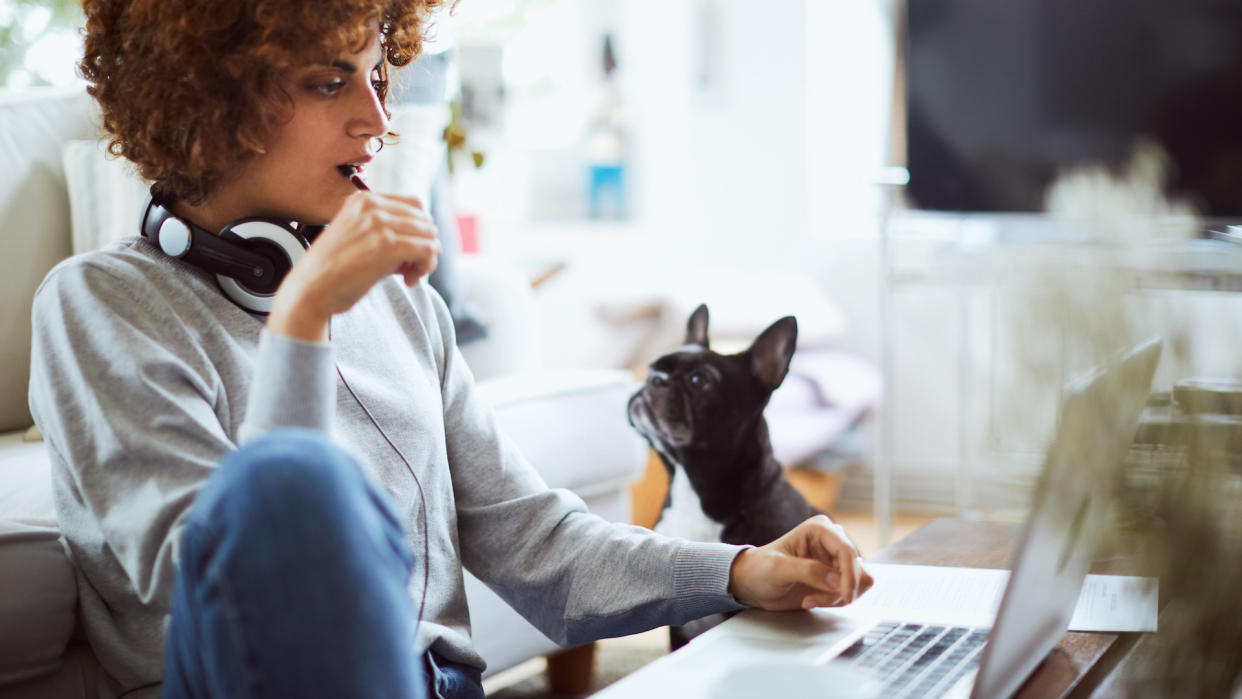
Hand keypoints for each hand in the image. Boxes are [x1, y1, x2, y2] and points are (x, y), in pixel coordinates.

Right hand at [268, 191, 439, 340]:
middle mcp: (372, 206)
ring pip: (430, 235)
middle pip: (425, 220)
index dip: (419, 230)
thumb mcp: (357, 237)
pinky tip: (409, 280)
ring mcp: (379, 223)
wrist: (310, 290)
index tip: (408, 253)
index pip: (415, 205)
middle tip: (410, 270)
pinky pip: (428, 250)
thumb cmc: (334, 271)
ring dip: (426, 259)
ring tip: (409, 276)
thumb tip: (430, 242)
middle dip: (424, 246)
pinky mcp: (387, 245)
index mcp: (363, 200)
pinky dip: (425, 267)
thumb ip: (386, 231)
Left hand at [727, 515, 873, 609]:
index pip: (847, 551)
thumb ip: (808, 572)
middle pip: (857, 569)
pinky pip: (852, 592)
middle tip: (813, 599)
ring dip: (838, 597)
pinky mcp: (837, 577)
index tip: (845, 596)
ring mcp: (836, 560)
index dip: (849, 576)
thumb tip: (837, 580)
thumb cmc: (760, 569)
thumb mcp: (778, 569)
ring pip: (859, 582)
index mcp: (820, 529)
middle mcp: (832, 542)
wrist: (753, 584)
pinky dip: (836, 601)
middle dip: (839, 590)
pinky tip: (813, 600)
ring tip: (811, 599)